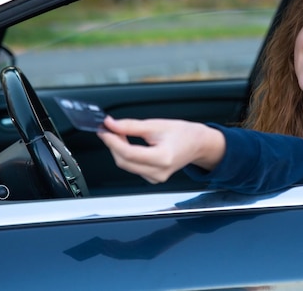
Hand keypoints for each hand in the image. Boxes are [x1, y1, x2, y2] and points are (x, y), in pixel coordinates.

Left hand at [96, 116, 224, 183]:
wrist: (197, 144)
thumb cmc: (183, 134)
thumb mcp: (156, 125)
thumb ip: (131, 125)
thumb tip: (111, 124)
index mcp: (163, 158)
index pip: (129, 153)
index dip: (112, 141)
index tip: (104, 130)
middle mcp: (159, 172)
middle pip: (124, 161)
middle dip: (113, 145)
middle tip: (110, 129)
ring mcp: (156, 178)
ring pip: (126, 166)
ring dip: (119, 150)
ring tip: (120, 134)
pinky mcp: (153, 178)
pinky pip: (133, 168)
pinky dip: (126, 156)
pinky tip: (127, 144)